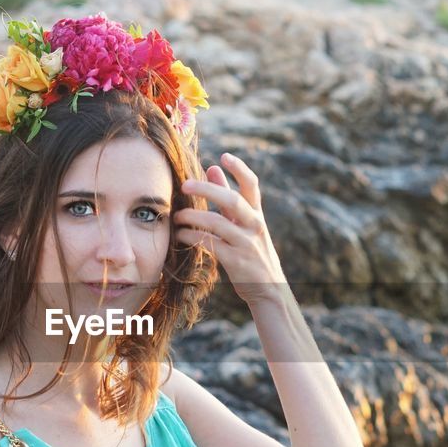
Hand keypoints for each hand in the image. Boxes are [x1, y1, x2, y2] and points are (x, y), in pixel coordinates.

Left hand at [176, 152, 288, 306]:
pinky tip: (180, 236)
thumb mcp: (244, 223)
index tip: (223, 157)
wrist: (269, 289)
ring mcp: (246, 243)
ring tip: (178, 216)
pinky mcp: (236, 261)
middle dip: (207, 190)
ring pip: (217, 223)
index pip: (252, 185)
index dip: (239, 169)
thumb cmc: (251, 251)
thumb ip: (229, 197)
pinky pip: (211, 244)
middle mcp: (254, 225)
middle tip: (185, 185)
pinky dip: (192, 238)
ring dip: (193, 217)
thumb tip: (212, 168)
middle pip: (232, 200)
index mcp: (257, 214)